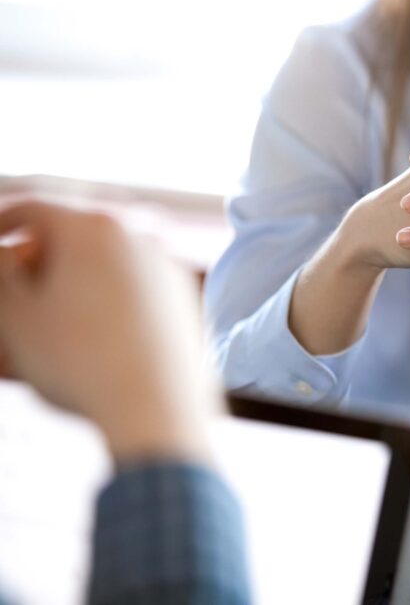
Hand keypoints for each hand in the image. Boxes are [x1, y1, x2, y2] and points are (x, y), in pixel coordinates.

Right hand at [0, 199, 218, 464]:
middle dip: (41, 248)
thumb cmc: (78, 364)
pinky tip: (94, 322)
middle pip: (74, 229)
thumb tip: (6, 257)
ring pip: (108, 254)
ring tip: (54, 303)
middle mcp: (137, 232)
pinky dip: (110, 289)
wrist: (156, 408)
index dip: (1, 223)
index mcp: (90, 226)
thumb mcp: (16, 317)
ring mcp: (166, 261)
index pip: (31, 208)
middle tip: (20, 278)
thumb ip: (1, 274)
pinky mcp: (185, 293)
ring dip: (77, 269)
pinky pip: (136, 279)